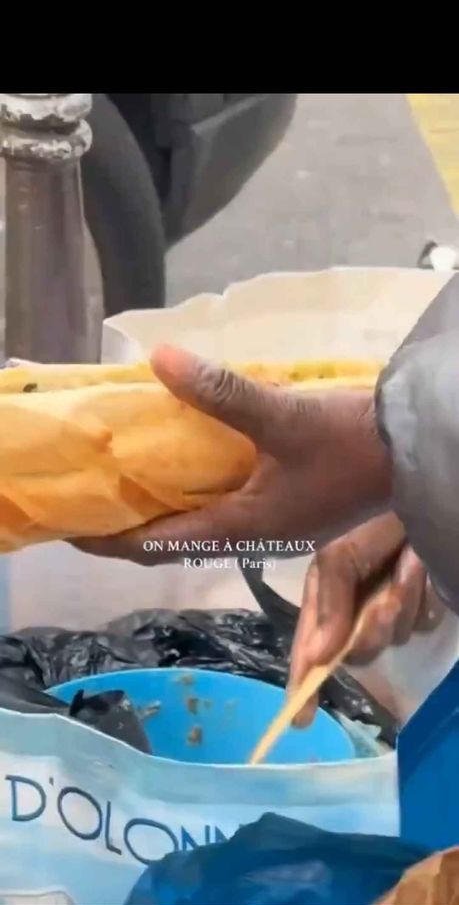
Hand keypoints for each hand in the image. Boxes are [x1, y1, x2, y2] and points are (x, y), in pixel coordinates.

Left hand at [75, 344, 390, 561]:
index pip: (157, 545)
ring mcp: (271, 524)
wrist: (413, 453)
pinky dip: (192, 497)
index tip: (72, 529)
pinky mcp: (286, 508)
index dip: (112, 540)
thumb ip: (221, 392)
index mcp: (241, 527)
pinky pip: (223, 511)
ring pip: (198, 528)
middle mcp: (250, 534)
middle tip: (90, 505)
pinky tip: (183, 470)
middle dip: (128, 529)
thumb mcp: (284, 417)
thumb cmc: (350, 444)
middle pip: (172, 542)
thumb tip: (158, 358)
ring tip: (125, 487)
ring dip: (160, 513)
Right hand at [288, 512, 445, 726]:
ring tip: (408, 563)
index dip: (304, 685)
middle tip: (386, 599)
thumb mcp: (340, 555)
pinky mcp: (422, 606)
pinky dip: (426, 598)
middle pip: (357, 651)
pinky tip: (422, 568)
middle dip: (372, 628)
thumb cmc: (371, 516)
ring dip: (403, 602)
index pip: (308, 650)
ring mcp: (389, 609)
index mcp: (323, 596)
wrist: (415, 492)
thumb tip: (320, 659)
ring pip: (394, 637)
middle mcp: (353, 609)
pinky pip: (425, 622)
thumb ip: (329, 607)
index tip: (303, 719)